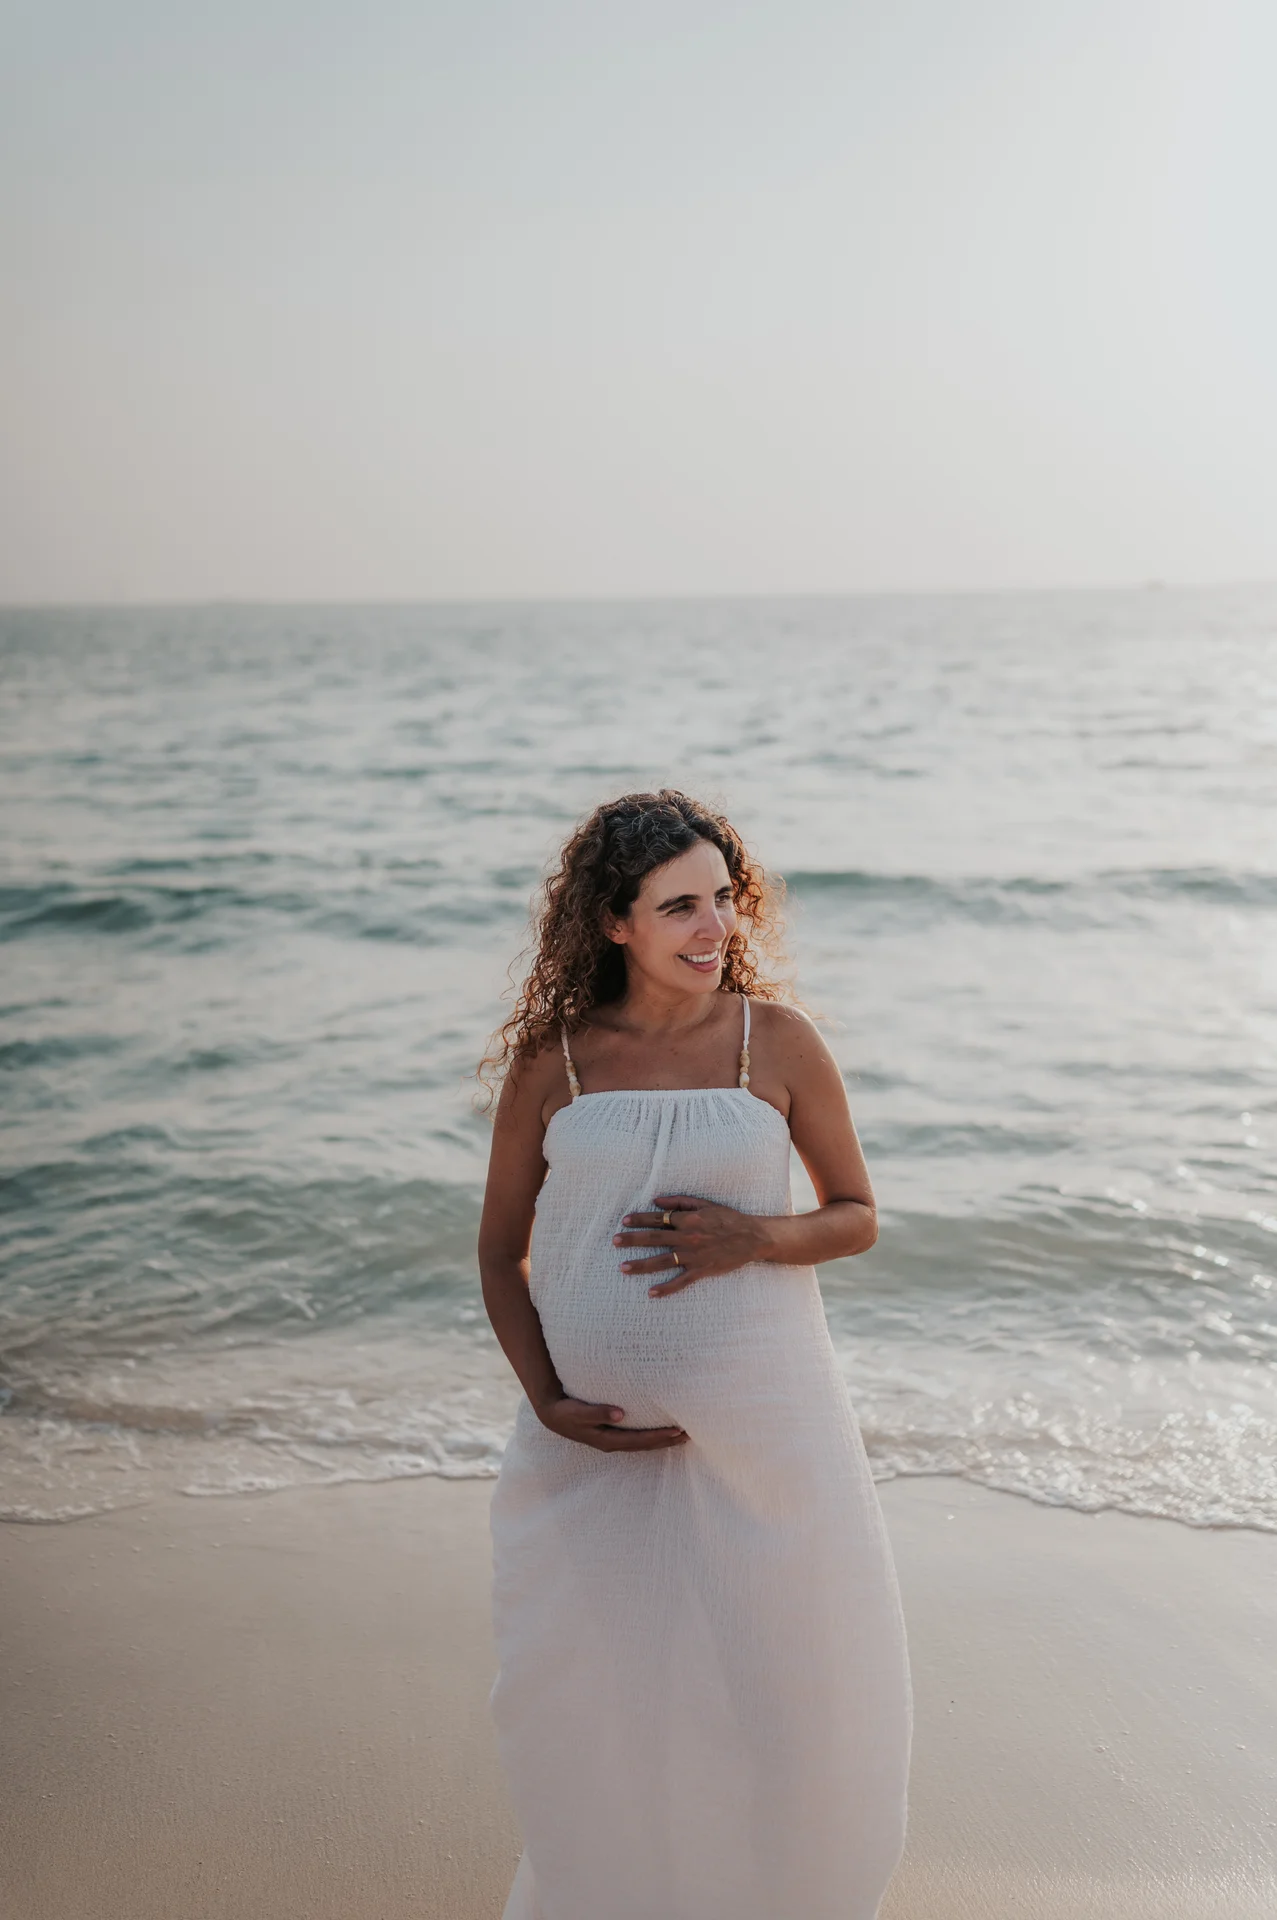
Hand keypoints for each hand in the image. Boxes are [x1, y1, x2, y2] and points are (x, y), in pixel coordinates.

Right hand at [534, 1395, 687, 1451]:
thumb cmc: (565, 1411)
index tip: (678, 1431)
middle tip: (690, 1435)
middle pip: (645, 1445)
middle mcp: (612, 1442)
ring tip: (682, 1434)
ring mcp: (612, 1439)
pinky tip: (661, 1430)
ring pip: (642, 1443)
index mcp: (607, 1439)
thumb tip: (621, 1414)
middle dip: (667, 1441)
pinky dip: (651, 1435)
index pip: (639, 1441)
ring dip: (661, 1439)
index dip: (659, 1438)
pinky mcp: (611, 1432)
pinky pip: (636, 1437)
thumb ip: (597, 1412)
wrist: (551, 1414)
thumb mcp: (577, 1412)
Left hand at [613, 1194, 768, 1296]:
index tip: (624, 1221)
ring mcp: (694, 1256)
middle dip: (632, 1240)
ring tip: (623, 1268)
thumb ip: (680, 1202)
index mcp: (688, 1220)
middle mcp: (688, 1237)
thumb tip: (656, 1201)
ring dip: (641, 1265)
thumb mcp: (705, 1204)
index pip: (658, 1218)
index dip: (640, 1219)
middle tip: (615, 1241)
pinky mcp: (702, 1271)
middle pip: (654, 1239)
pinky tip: (651, 1293)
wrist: (752, 1237)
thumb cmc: (728, 1219)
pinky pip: (681, 1281)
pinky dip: (666, 1288)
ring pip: (662, 1261)